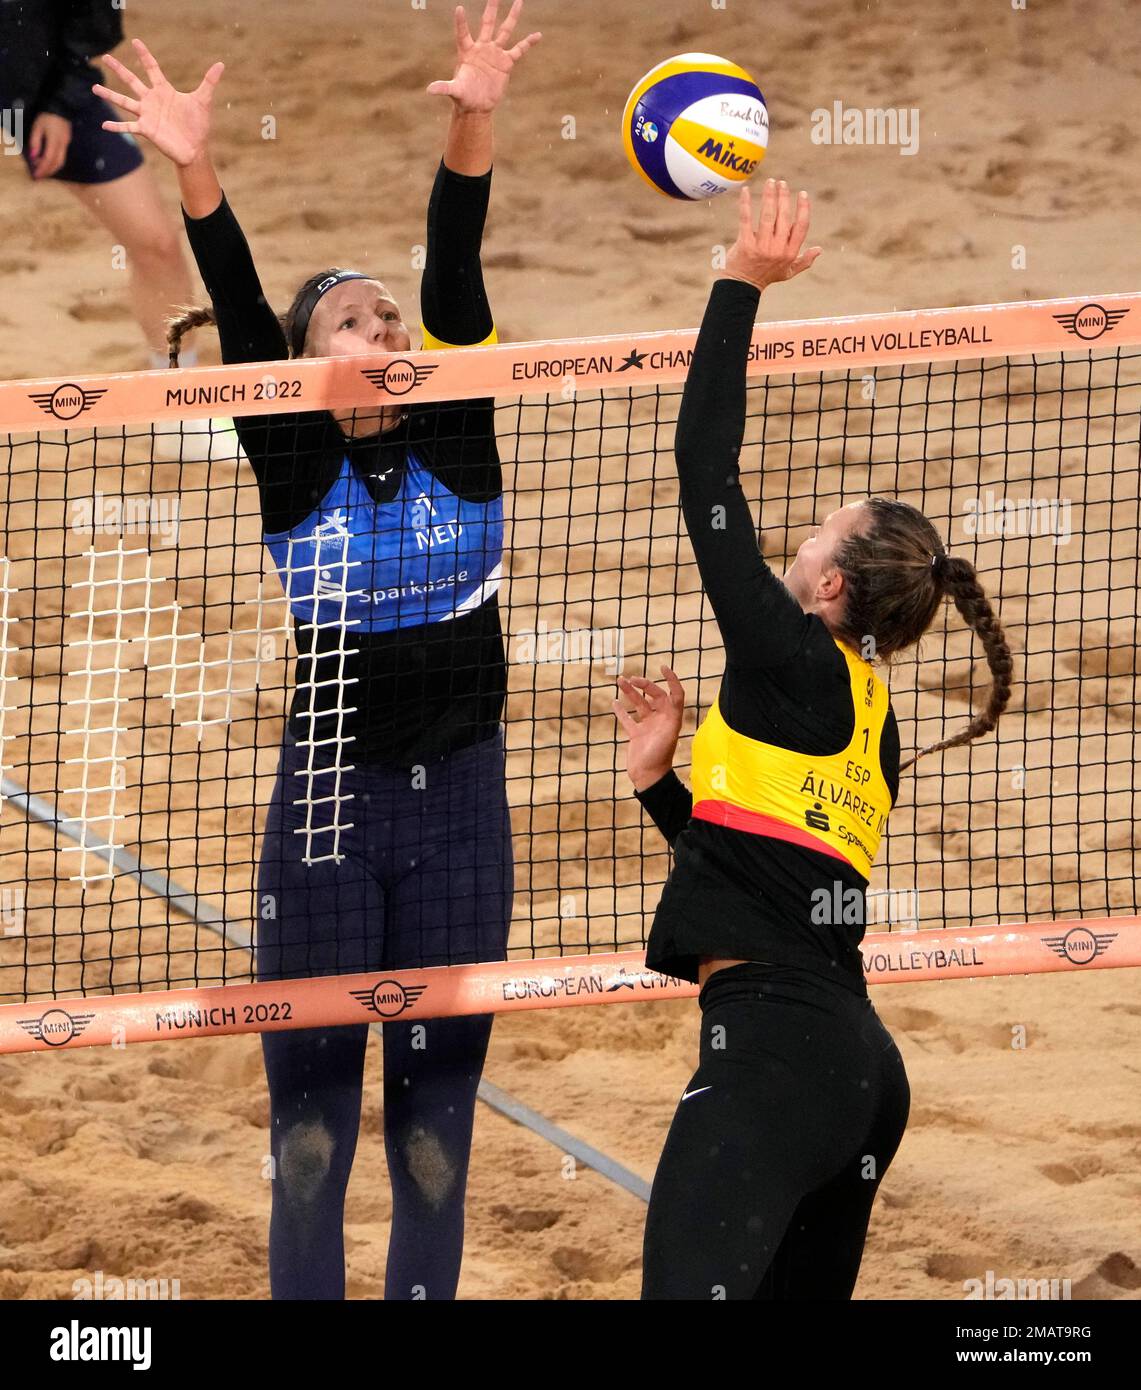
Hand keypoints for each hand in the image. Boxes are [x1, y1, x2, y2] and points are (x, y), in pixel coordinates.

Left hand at [27, 113, 70, 178]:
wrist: (61, 108)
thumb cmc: (46, 117)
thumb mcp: (37, 127)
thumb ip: (35, 142)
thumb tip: (33, 157)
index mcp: (54, 140)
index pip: (49, 159)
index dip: (42, 168)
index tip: (36, 175)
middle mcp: (63, 145)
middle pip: (57, 163)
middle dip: (48, 171)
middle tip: (40, 176)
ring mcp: (67, 144)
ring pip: (62, 161)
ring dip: (53, 168)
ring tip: (44, 171)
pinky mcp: (67, 143)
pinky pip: (62, 156)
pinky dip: (55, 162)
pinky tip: (49, 162)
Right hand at [94, 38, 223, 167]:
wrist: (195, 149)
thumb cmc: (198, 126)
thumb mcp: (203, 101)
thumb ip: (209, 82)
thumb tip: (221, 64)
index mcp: (164, 91)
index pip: (151, 68)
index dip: (144, 55)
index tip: (136, 41)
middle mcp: (152, 100)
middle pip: (132, 81)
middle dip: (119, 69)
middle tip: (105, 57)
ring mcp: (147, 115)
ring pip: (124, 101)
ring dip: (109, 95)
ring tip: (94, 88)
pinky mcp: (146, 129)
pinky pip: (128, 126)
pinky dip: (116, 126)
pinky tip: (104, 125)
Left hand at [426, 0, 540, 114]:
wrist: (477, 105)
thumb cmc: (463, 97)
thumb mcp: (454, 91)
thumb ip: (443, 87)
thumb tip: (429, 90)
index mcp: (467, 51)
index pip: (463, 33)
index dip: (461, 22)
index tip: (458, 8)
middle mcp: (482, 48)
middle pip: (487, 23)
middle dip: (491, 8)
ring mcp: (495, 54)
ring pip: (505, 31)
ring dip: (512, 16)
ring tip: (519, 1)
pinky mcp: (506, 63)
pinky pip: (519, 50)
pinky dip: (528, 43)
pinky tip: (538, 35)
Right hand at [612, 665, 685, 792]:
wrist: (648, 776)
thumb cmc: (660, 756)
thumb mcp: (669, 733)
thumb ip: (670, 715)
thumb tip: (673, 695)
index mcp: (672, 717)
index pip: (675, 693)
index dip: (671, 680)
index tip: (662, 667)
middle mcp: (661, 719)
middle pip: (655, 695)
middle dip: (644, 685)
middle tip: (632, 678)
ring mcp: (648, 726)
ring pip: (639, 704)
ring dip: (630, 693)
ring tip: (620, 681)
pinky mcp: (636, 734)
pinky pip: (627, 719)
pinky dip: (621, 710)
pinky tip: (614, 702)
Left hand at [720, 179, 821, 291]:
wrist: (741, 286)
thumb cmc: (765, 277)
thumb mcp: (787, 272)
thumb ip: (804, 261)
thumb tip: (820, 249)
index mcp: (790, 253)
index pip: (801, 226)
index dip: (803, 208)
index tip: (802, 194)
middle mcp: (777, 249)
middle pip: (784, 217)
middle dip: (784, 197)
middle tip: (782, 183)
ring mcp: (761, 247)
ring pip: (767, 215)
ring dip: (769, 196)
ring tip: (770, 182)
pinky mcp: (745, 244)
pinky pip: (746, 219)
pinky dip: (745, 203)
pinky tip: (746, 190)